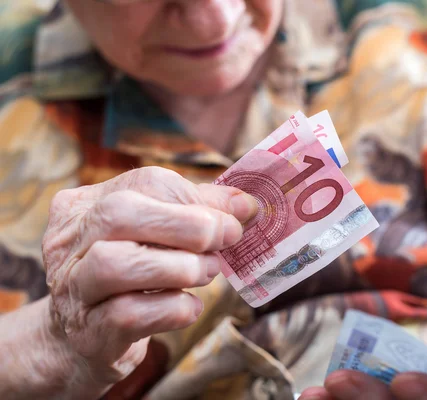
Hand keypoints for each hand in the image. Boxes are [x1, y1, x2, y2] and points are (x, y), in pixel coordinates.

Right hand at [42, 167, 256, 392]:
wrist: (88, 339)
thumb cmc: (132, 276)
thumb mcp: (157, 235)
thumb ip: (198, 212)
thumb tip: (246, 205)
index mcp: (87, 205)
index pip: (144, 182)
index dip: (195, 198)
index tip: (232, 220)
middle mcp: (69, 242)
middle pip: (120, 213)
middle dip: (186, 225)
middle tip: (225, 240)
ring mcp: (73, 288)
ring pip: (117, 264)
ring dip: (180, 267)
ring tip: (207, 272)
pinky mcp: (88, 332)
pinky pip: (130, 315)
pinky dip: (174, 308)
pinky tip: (190, 306)